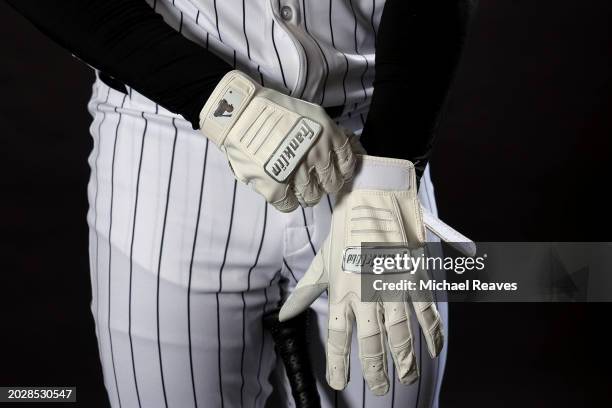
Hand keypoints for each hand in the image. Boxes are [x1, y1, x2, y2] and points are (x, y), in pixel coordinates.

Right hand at [199, 70, 355, 211]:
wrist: (241, 112)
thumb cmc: (273, 110)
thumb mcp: (311, 115)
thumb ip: (329, 135)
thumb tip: (345, 149)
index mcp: (329, 136)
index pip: (347, 165)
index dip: (341, 171)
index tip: (334, 172)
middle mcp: (318, 155)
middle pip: (331, 184)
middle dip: (324, 184)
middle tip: (313, 180)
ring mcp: (298, 173)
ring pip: (311, 197)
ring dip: (306, 194)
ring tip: (295, 187)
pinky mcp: (276, 186)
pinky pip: (289, 205)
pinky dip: (288, 202)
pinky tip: (282, 192)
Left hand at [279, 155, 474, 394]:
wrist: (372, 200)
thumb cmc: (344, 233)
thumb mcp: (321, 263)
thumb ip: (304, 293)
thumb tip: (283, 317)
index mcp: (340, 291)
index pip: (337, 337)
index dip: (338, 364)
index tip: (338, 383)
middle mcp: (365, 294)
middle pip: (371, 343)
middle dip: (376, 371)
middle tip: (382, 389)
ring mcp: (392, 286)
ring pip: (401, 334)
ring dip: (405, 360)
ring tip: (407, 378)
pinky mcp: (414, 277)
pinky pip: (426, 312)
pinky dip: (432, 334)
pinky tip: (433, 351)